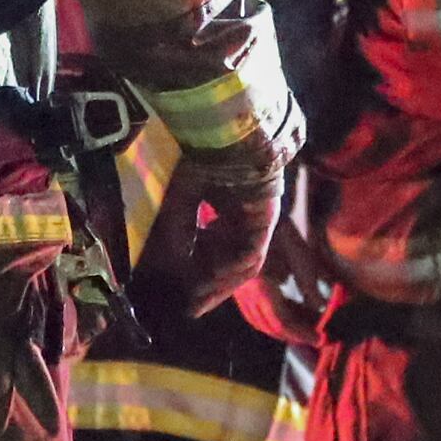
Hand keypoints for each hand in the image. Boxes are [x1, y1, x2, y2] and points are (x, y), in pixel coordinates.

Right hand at [134, 145, 285, 318]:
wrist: (224, 132)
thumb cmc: (201, 156)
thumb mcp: (181, 200)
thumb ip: (179, 232)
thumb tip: (174, 263)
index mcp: (229, 209)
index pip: (216, 250)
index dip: (198, 274)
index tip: (182, 294)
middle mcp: (246, 218)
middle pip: (230, 263)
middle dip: (210, 288)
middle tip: (190, 308)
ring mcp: (260, 220)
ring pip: (242, 264)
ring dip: (220, 285)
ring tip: (198, 302)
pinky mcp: (267, 220)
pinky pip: (251, 254)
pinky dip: (230, 270)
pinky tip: (211, 280)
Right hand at [231, 185, 333, 347]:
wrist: (246, 204)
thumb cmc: (275, 222)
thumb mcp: (297, 247)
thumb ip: (308, 279)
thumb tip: (320, 307)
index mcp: (259, 283)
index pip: (281, 319)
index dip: (302, 332)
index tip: (321, 338)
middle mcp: (244, 290)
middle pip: (268, 324)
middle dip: (293, 335)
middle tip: (316, 337)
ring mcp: (238, 287)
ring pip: (258, 320)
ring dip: (282, 329)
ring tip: (305, 328)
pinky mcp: (238, 283)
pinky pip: (254, 309)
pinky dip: (272, 317)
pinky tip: (289, 312)